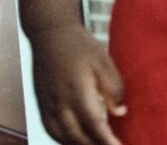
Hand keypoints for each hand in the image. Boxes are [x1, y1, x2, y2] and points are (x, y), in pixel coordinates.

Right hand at [29, 25, 126, 144]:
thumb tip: (121, 112)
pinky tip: (78, 140)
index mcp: (77, 92)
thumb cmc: (80, 46)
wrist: (51, 35)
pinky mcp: (43, 105)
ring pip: (63, 138)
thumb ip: (114, 88)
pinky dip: (65, 140)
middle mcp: (60, 104)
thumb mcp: (104, 62)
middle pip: (78, 137)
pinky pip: (52, 131)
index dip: (107, 141)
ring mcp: (48, 106)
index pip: (94, 125)